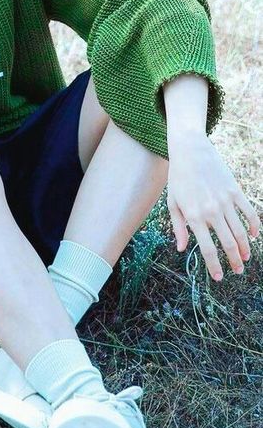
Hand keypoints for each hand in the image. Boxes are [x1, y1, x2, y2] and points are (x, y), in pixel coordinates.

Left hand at [166, 131, 260, 281]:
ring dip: (245, 248)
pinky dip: (254, 226)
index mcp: (194, 216)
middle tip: (237, 271)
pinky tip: (255, 236)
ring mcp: (225, 201)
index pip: (207, 248)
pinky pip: (249, 212)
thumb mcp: (172, 202)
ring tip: (245, 258)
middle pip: (228, 243)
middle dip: (234, 261)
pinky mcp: (235, 191)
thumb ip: (178, 227)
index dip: (214, 265)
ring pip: (241, 231)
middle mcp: (211, 211)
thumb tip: (181, 248)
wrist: (191, 150)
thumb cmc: (178, 177)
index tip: (219, 277)